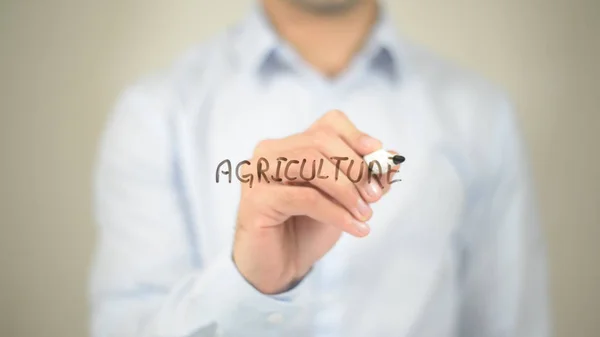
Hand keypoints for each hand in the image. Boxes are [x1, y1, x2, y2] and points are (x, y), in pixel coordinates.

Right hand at [233, 110, 400, 293]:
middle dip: (355, 167)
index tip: (379, 158)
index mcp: (291, 145)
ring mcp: (258, 173)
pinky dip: (336, 212)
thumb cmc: (308, 228)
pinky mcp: (256, 200)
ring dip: (346, 189)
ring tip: (365, 214)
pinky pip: (305, 198)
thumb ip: (365, 178)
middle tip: (374, 196)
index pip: (328, 124)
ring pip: (311, 163)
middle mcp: (270, 152)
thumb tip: (393, 158)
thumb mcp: (344, 200)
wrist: (281, 266)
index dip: (356, 136)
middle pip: (320, 140)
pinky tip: (355, 228)